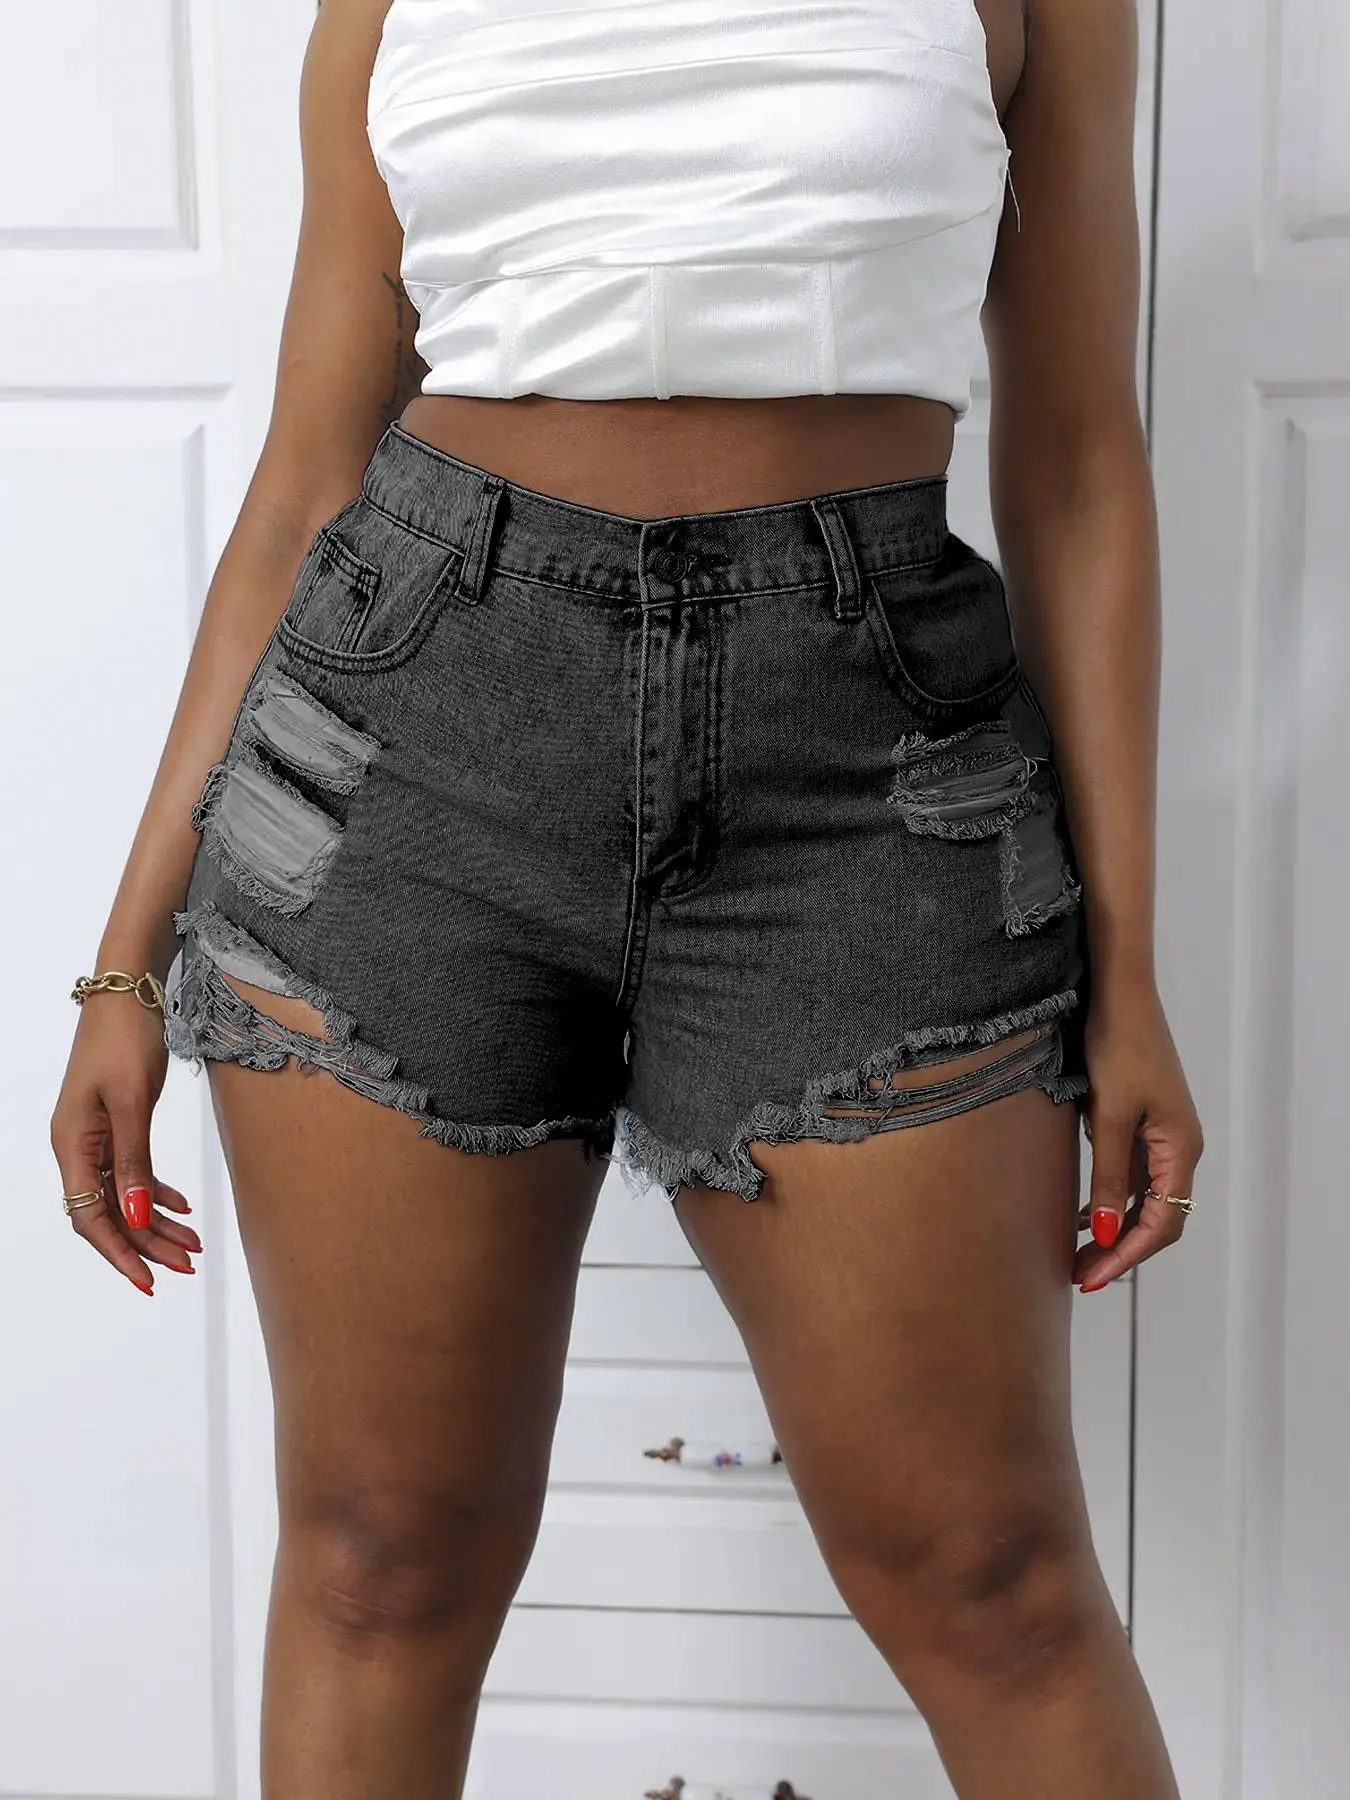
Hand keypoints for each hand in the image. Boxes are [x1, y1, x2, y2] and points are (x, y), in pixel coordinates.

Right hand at [50, 995, 201, 1293]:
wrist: (128, 991)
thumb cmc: (125, 1037)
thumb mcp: (132, 1101)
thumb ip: (135, 1161)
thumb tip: (137, 1215)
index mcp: (73, 1145)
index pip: (91, 1217)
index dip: (119, 1252)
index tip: (147, 1280)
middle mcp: (78, 1147)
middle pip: (109, 1211)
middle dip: (146, 1243)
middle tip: (185, 1265)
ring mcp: (95, 1136)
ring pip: (124, 1195)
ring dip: (155, 1221)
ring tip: (190, 1245)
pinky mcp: (115, 1124)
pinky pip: (132, 1170)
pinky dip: (156, 1190)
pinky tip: (181, 1207)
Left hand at [1072, 979, 1202, 1293]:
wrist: (1119, 994)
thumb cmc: (1118, 1047)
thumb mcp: (1108, 1116)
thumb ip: (1110, 1176)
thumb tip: (1107, 1233)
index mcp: (1180, 1150)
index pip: (1162, 1224)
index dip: (1127, 1256)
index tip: (1092, 1278)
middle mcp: (1178, 1148)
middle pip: (1156, 1219)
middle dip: (1120, 1252)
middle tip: (1080, 1277)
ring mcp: (1162, 1135)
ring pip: (1144, 1200)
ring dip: (1114, 1230)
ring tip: (1078, 1255)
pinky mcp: (1142, 1122)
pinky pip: (1133, 1175)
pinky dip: (1111, 1200)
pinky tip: (1084, 1214)